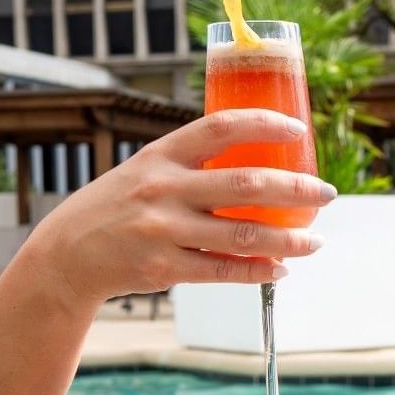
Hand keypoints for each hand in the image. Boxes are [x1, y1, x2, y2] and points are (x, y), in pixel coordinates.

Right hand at [20, 109, 336, 311]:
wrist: (67, 254)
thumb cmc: (119, 206)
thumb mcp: (146, 170)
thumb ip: (192, 165)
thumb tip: (259, 163)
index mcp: (162, 155)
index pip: (221, 126)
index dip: (264, 123)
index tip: (298, 130)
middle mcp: (164, 189)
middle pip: (246, 184)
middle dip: (297, 189)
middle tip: (327, 194)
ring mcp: (164, 230)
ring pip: (244, 234)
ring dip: (289, 239)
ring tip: (316, 241)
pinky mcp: (164, 268)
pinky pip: (224, 270)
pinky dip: (259, 271)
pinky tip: (281, 268)